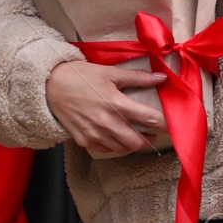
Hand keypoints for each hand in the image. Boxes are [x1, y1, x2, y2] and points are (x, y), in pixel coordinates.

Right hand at [45, 56, 167, 155]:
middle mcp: (107, 122)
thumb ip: (138, 78)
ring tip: (137, 135)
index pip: (149, 118)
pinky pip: (107, 150)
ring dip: (133, 143)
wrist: (49, 87)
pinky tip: (117, 136)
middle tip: (153, 133)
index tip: (173, 125)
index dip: (164, 124)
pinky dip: (116, 145)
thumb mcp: (110, 73)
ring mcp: (95, 134)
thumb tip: (161, 77)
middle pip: (138, 141)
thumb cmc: (80, 76)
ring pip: (123, 148)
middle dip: (149, 139)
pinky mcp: (84, 141)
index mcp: (116, 103)